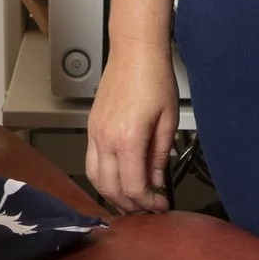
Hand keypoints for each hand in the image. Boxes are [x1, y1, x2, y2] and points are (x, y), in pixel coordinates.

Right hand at [86, 44, 179, 213]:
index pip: (133, 187)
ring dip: (112, 194)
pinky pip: (90, 161)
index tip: (161, 205)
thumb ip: (160, 156)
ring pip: (94, 178)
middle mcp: (105, 138)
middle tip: (148, 208)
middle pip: (110, 188)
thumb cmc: (154, 78)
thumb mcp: (168, 121)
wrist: (134, 51)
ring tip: (131, 199)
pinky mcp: (91, 127)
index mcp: (128, 138)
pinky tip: (118, 178)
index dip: (148, 203)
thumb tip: (157, 182)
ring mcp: (94, 133)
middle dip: (130, 204)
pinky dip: (102, 177)